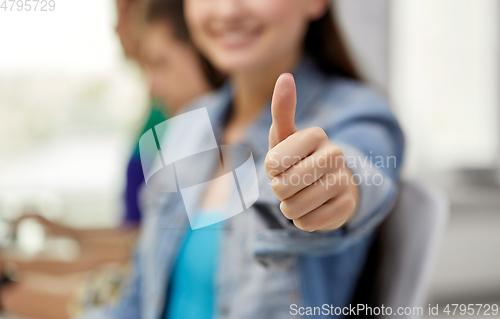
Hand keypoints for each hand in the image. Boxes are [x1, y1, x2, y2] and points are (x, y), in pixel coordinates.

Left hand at [264, 74, 358, 231]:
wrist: (330, 186)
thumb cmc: (299, 159)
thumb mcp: (285, 137)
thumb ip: (282, 109)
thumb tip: (285, 76)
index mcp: (317, 134)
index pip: (273, 163)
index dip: (271, 170)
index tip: (282, 164)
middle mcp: (335, 154)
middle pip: (283, 187)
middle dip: (279, 190)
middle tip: (290, 183)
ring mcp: (344, 181)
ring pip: (294, 208)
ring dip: (289, 207)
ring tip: (299, 196)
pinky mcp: (348, 207)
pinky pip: (309, 223)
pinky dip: (304, 221)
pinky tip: (313, 209)